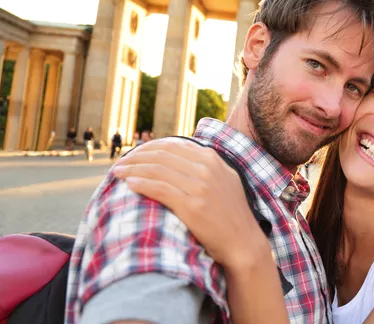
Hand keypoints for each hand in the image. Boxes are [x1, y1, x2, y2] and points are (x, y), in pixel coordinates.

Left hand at [113, 139, 269, 268]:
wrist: (243, 241)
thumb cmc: (231, 214)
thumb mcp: (226, 179)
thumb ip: (208, 164)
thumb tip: (183, 152)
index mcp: (213, 159)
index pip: (173, 145)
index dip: (149, 148)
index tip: (134, 154)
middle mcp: (206, 169)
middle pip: (162, 155)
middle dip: (136, 157)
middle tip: (120, 163)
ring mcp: (200, 187)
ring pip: (158, 170)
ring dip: (133, 169)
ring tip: (117, 173)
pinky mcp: (192, 206)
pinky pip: (160, 189)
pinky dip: (142, 184)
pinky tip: (129, 184)